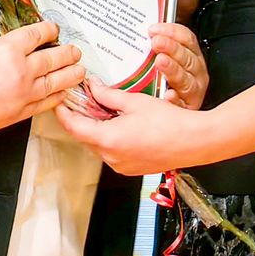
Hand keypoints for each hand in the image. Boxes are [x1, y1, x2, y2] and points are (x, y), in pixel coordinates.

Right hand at [0, 20, 85, 136]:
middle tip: (74, 50)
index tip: (54, 29)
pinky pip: (46, 103)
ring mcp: (22, 93)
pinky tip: (62, 92)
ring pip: (57, 81)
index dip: (49, 30)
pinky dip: (57, 96)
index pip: (38, 35)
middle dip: (68, 53)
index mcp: (7, 48)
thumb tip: (12, 50)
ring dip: (71, 74)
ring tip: (79, 70)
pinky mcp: (19, 113)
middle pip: (54, 58)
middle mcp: (20, 70)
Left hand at [56, 82, 218, 176]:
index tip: (59, 101)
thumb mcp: (134, 101)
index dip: (63, 113)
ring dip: (96, 128)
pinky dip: (109, 138)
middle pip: (84, 136)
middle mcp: (111, 157)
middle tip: (81, 99)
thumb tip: (93, 87)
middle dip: (81, 118)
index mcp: (108, 140)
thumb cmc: (170, 123)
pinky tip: (118, 123)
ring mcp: (120, 165)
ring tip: (102, 109)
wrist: (195, 142)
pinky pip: (111, 152)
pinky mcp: (130, 168)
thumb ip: (108, 94)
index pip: (73, 127)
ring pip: (98, 144)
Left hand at [148, 22, 208, 109]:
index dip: (172, 31)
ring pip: (186, 78)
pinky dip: (175, 100)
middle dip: (171, 47)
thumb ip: (157, 48)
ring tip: (160, 62)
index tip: (154, 30)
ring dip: (173, 69)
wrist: (178, 116)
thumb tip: (142, 36)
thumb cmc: (169, 83)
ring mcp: (193, 90)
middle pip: (186, 56)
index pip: (187, 39)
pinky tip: (169, 95)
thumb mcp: (165, 61)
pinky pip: (181, 103)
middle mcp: (196, 72)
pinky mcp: (187, 108)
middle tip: (156, 42)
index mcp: (192, 56)